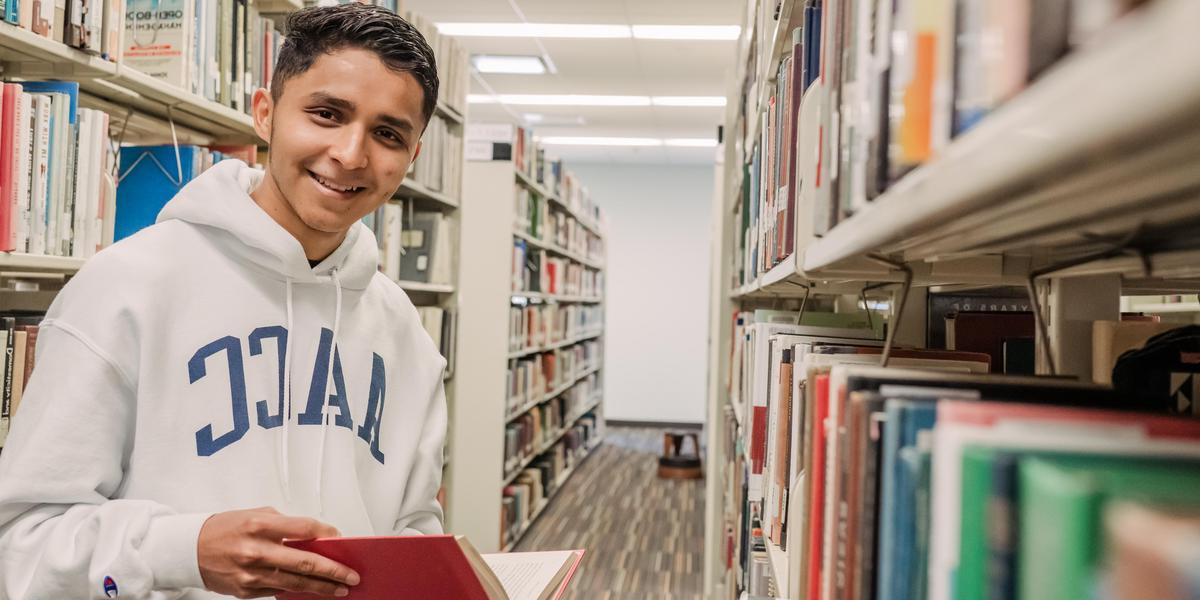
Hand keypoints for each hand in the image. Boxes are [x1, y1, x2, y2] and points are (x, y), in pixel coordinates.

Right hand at [197, 507, 359, 598]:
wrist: (188, 549)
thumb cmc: (224, 528)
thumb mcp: (255, 514)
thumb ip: (285, 524)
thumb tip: (315, 537)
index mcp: (259, 525)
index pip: (304, 529)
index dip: (327, 535)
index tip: (342, 540)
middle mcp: (256, 550)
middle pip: (305, 562)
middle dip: (333, 570)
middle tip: (351, 575)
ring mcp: (251, 573)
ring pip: (295, 582)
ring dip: (321, 587)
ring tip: (340, 588)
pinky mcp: (246, 590)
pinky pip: (278, 591)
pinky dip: (298, 591)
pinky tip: (313, 591)